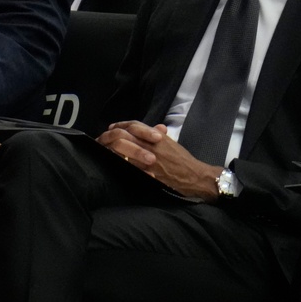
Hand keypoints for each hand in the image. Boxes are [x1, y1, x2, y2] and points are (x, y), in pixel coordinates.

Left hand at [96, 120, 221, 199]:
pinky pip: (130, 167)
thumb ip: (160, 136)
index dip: (122, 125)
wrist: (195, 176)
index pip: (135, 126)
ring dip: (114, 150)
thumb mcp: (172, 143)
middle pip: (126, 135)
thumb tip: (155, 128)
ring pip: (125, 150)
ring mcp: (149, 159)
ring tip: (106, 150)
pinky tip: (114, 164)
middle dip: (113, 136)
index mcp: (157, 137)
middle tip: (105, 138)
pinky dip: (121, 164)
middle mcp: (152, 145)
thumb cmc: (184, 160)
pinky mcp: (148, 173)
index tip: (114, 127)